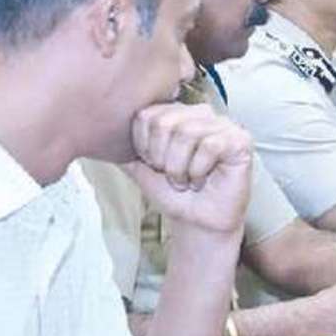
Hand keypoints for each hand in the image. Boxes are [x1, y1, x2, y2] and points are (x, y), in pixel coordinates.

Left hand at [125, 103, 251, 235]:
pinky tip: (203, 179)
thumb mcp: (140, 168)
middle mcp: (201, 114)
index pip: (147, 114)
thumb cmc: (174, 194)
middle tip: (172, 175)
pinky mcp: (240, 141)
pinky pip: (210, 146)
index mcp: (177, 114)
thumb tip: (95, 134)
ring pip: (188, 133)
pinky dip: (199, 170)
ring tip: (187, 179)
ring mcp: (223, 126)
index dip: (144, 146)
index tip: (155, 166)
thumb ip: (121, 149)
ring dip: (180, 167)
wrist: (197, 221)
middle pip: (166, 122)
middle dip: (162, 158)